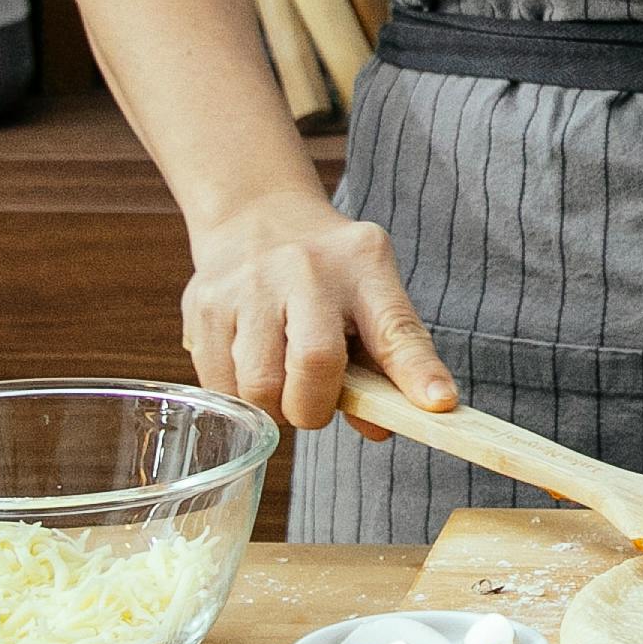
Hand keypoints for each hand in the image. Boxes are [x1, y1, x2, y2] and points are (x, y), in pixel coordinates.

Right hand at [183, 192, 456, 434]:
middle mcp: (307, 268)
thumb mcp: (370, 295)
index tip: (438, 405)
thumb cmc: (328, 273)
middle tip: (312, 404)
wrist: (256, 214)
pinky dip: (238, 397)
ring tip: (280, 382)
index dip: (417, 372)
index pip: (396, 326)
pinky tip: (248, 365)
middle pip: (315, 363)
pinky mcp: (204, 304)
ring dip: (272, 408)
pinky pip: (220, 386)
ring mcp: (249, 283)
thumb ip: (385, 361)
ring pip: (259, 386)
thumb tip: (381, 429)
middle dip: (314, 407)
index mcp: (363, 266)